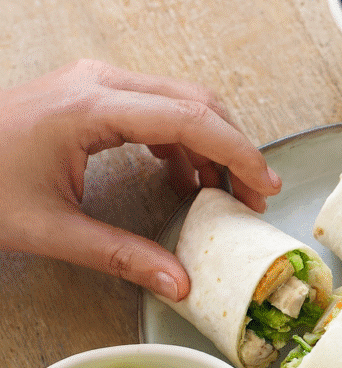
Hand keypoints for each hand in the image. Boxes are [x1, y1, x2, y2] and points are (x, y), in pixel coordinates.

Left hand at [0, 59, 281, 300]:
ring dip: (214, 146)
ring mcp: (96, 83)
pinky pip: (158, 108)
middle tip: (255, 196)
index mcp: (91, 108)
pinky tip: (188, 179)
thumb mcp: (51, 230)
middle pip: (197, 102)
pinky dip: (184, 142)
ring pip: (182, 102)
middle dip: (235, 149)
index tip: (265, 186)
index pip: (191, 118)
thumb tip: (181, 284)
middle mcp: (100, 83)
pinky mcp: (93, 95)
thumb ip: (121, 257)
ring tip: (229, 194)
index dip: (239, 153)